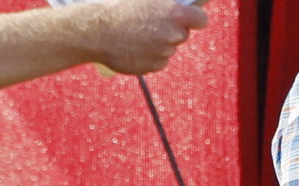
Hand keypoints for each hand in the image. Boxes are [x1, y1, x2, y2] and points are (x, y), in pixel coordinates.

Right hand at [90, 0, 207, 75]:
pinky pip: (156, 63)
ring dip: (158, 46)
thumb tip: (173, 9)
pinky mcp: (151, 67)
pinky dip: (148, 59)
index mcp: (176, 14)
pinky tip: (133, 50)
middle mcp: (173, 35)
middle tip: (152, 27)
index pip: (201, 20)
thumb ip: (167, 5)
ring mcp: (163, 53)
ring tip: (136, 38)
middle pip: (182, 36)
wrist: (97, 31)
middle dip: (171, 32)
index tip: (190, 20)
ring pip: (167, 50)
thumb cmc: (120, 8)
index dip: (195, 20)